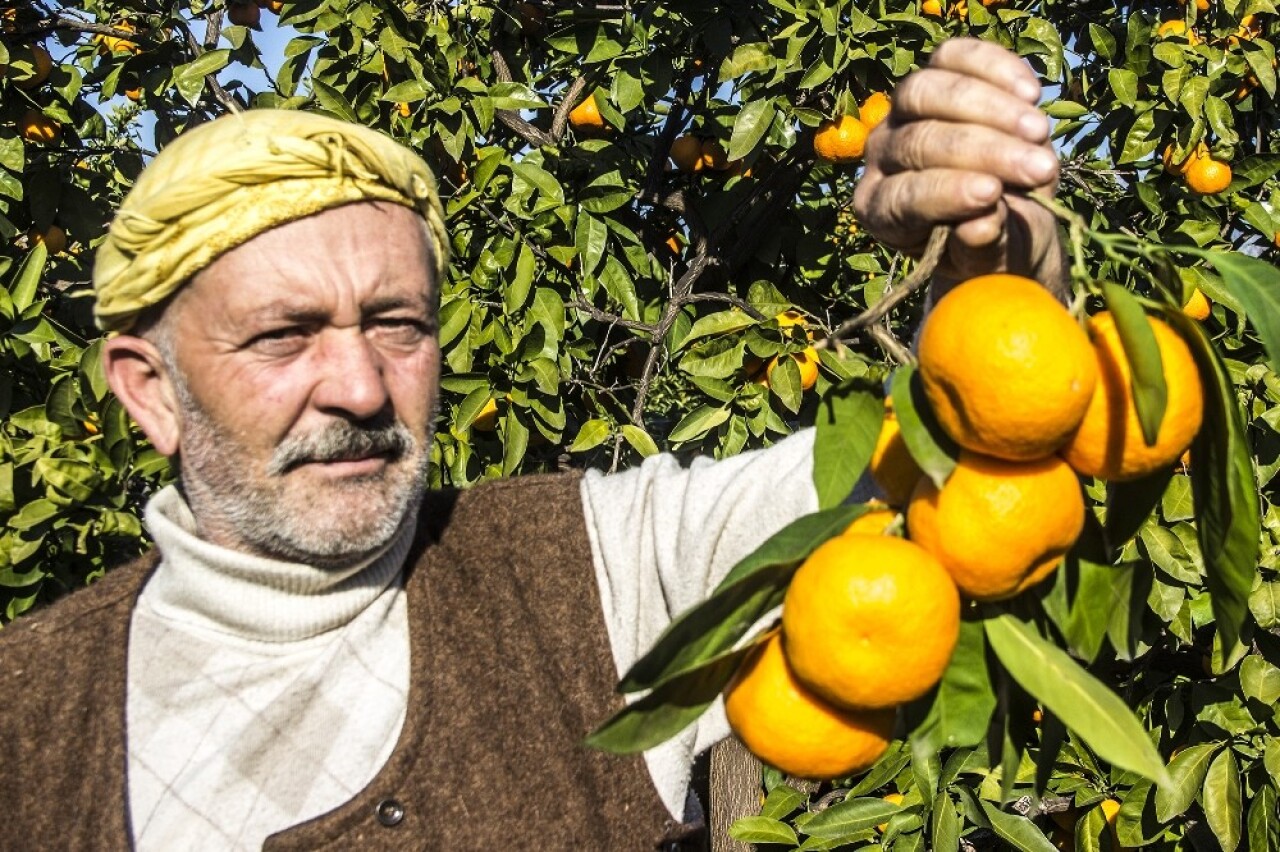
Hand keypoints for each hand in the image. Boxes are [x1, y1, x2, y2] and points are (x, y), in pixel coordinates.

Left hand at [854, 38, 1064, 294]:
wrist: (1005, 213)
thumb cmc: (990, 244)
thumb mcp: (989, 259)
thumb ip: (982, 246)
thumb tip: (981, 226)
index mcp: (880, 211)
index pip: (903, 196)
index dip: (945, 192)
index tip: (991, 194)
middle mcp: (879, 158)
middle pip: (918, 141)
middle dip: (983, 152)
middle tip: (1039, 169)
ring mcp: (900, 111)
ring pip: (928, 91)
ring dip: (992, 109)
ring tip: (1041, 133)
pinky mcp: (933, 75)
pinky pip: (954, 57)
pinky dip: (994, 68)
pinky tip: (1032, 93)